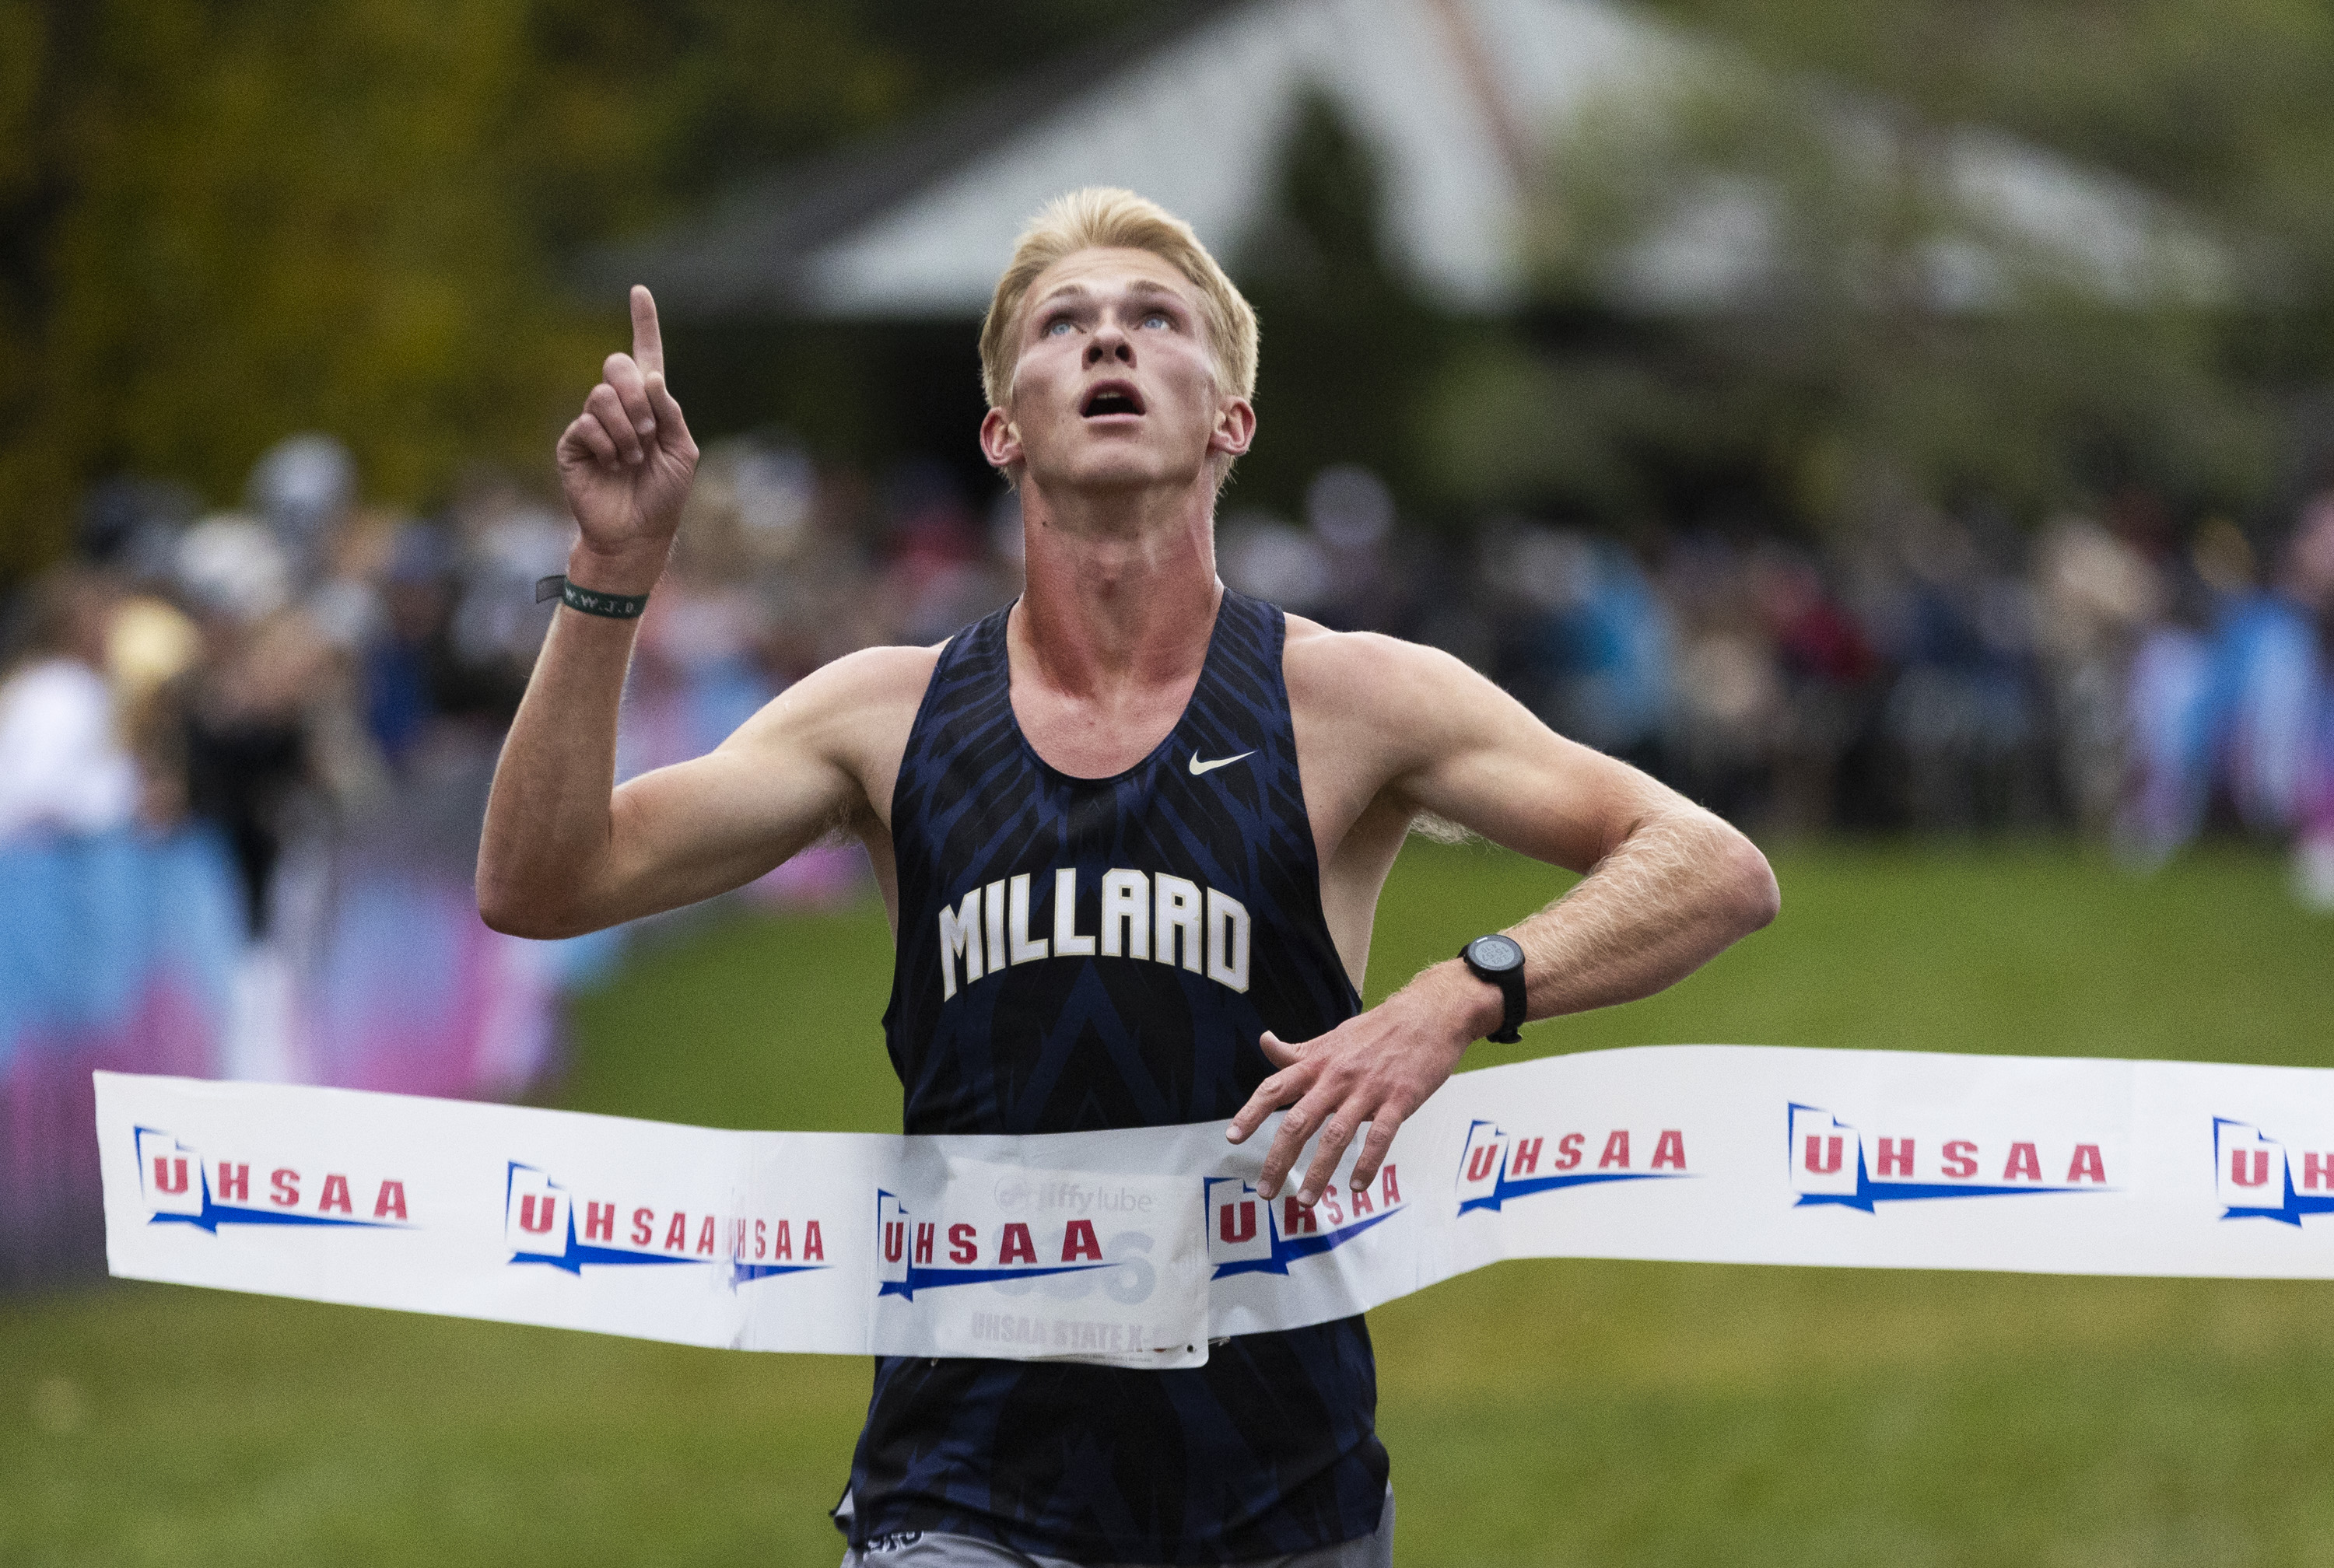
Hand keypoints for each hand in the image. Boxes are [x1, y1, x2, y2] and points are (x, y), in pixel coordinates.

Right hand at [555, 286, 698, 576]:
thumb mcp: (683, 451)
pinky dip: (608, 446)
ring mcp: (594, 422)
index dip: (643, 322)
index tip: (640, 290)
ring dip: (626, 430)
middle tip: (649, 432)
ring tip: (632, 458)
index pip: (645, 355)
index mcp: (650, 404)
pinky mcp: (573, 442)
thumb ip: (671, 411)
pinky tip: (612, 465)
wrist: (638, 531)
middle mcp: (619, 406)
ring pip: (601, 396)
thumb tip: (651, 375)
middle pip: (616, 366)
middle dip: (637, 397)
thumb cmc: (664, 494)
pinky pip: (587, 424)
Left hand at [1225, 964, 1494, 1204]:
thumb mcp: (1332, 1038)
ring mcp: (1368, 1089)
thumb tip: (1264, 1042)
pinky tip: (1357, 1187)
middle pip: (1299, 1121)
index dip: (1251, 1112)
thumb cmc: (1377, 1030)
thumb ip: (1298, 1052)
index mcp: (1317, 1062)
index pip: (1275, 1088)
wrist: (1429, 1014)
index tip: (1233, 1137)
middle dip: (1279, 1159)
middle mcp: (1337, 1077)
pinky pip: (1380, 1137)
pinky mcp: (1400, 1099)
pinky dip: (1367, 1164)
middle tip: (1266, 1190)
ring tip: (1307, 1200)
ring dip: (1320, 1172)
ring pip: (1336, 1136)